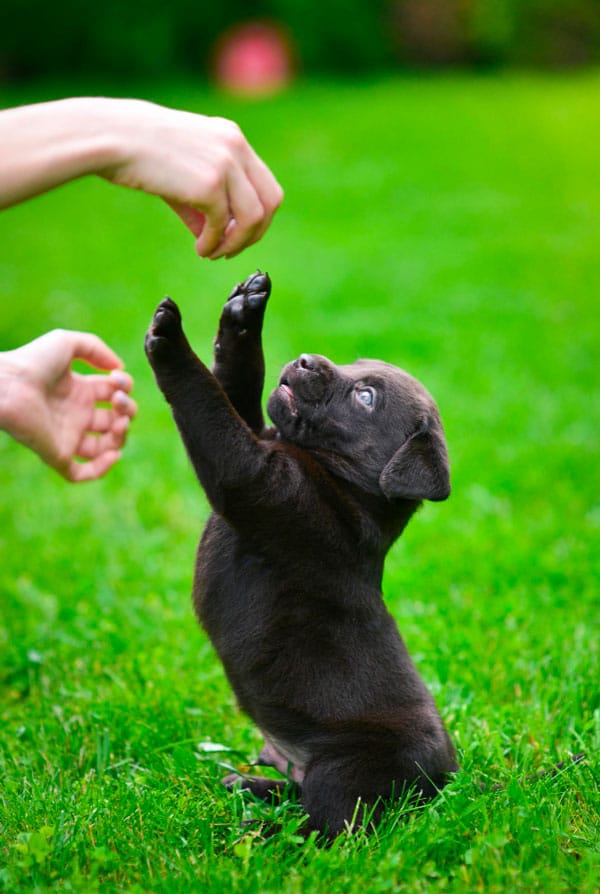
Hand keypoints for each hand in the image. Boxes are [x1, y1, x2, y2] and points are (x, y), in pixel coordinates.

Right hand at [0, 98, 283, 259]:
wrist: (111, 137)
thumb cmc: (138, 153)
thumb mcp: (182, 172)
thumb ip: (205, 201)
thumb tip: (215, 237)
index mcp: (232, 138)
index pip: (265, 184)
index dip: (258, 217)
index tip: (236, 236)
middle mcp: (235, 147)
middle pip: (271, 201)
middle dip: (255, 234)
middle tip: (230, 251)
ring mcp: (225, 164)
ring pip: (254, 217)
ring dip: (236, 243)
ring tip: (213, 253)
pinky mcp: (209, 183)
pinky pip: (224, 225)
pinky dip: (214, 244)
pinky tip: (200, 250)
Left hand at [0, 330, 136, 481]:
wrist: (6, 384)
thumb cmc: (32, 361)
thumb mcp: (67, 342)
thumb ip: (96, 348)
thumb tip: (119, 369)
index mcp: (78, 391)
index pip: (112, 394)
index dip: (124, 387)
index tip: (117, 379)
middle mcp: (75, 414)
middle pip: (114, 420)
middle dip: (127, 410)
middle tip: (118, 401)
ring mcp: (67, 436)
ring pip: (104, 447)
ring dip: (121, 437)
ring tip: (118, 423)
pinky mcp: (57, 454)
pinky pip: (81, 472)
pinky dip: (102, 468)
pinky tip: (114, 454)